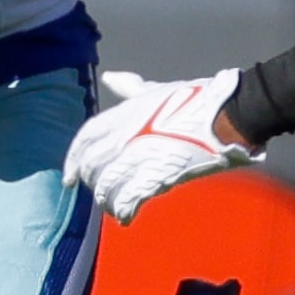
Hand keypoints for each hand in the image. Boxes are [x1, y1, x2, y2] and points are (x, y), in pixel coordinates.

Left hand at [62, 68, 257, 224]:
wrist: (225, 116)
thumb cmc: (195, 99)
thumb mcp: (156, 89)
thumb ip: (130, 87)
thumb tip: (111, 77)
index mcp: (124, 114)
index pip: (85, 138)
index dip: (72, 160)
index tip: (69, 176)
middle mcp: (125, 135)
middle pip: (92, 165)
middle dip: (90, 182)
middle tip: (97, 192)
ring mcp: (140, 156)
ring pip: (106, 184)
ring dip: (106, 199)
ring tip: (112, 207)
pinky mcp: (158, 176)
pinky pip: (129, 198)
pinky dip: (123, 210)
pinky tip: (125, 217)